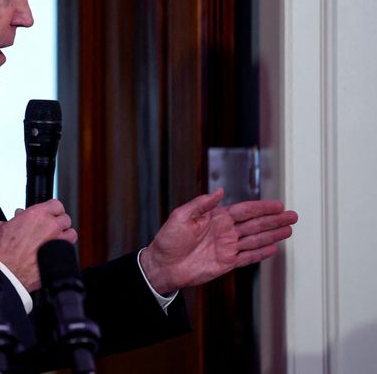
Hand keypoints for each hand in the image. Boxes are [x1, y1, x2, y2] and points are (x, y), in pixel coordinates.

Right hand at [0, 199, 77, 291]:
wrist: (8, 273)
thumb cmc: (4, 252)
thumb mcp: (1, 228)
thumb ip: (11, 222)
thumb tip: (10, 223)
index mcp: (37, 215)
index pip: (56, 204)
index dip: (52, 209)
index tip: (49, 213)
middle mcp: (51, 226)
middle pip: (65, 219)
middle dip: (58, 223)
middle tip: (49, 228)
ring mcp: (58, 242)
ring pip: (71, 234)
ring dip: (65, 236)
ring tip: (56, 240)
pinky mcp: (60, 257)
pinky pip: (68, 251)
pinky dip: (62, 251)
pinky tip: (53, 253)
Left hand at [139, 189, 297, 294]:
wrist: (163, 265)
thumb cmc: (168, 240)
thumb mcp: (181, 216)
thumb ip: (201, 204)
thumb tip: (219, 191)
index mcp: (215, 218)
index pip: (244, 211)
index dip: (262, 208)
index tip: (278, 205)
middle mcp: (224, 231)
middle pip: (255, 224)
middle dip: (274, 220)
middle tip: (293, 216)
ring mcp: (226, 247)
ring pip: (255, 239)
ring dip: (273, 235)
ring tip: (289, 230)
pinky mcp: (226, 263)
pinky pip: (248, 257)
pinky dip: (261, 253)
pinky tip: (274, 249)